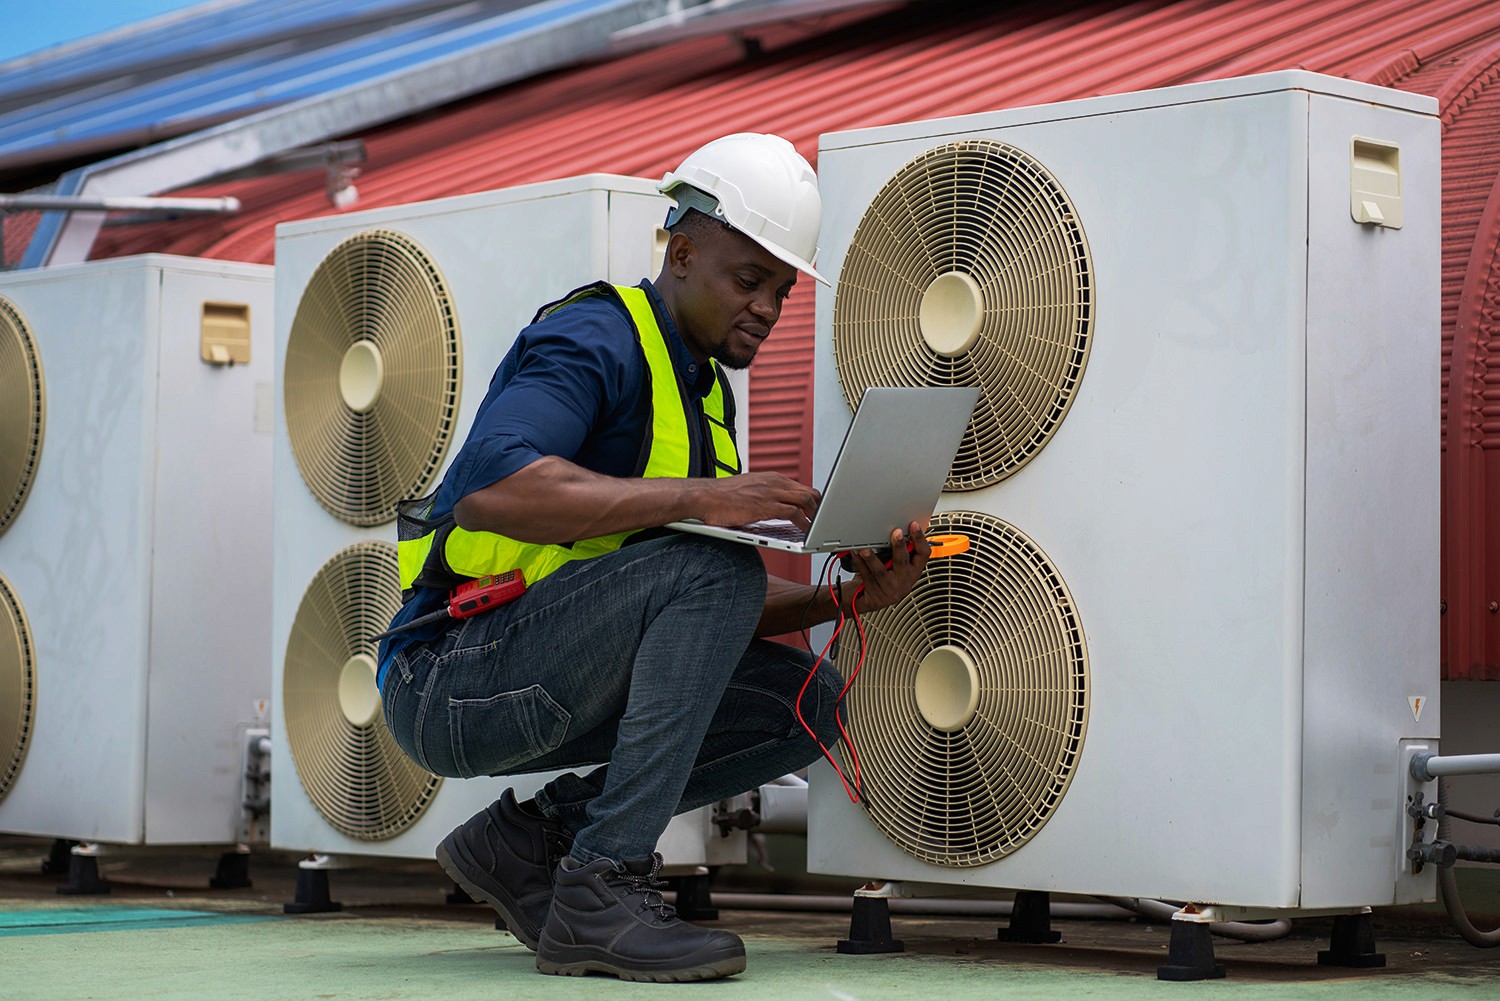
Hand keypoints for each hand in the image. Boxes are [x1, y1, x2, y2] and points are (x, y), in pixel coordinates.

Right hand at [691, 472, 820, 529]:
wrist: (703, 496)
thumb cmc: (720, 497)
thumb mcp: (748, 491)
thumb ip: (764, 496)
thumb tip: (775, 510)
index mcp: (771, 478)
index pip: (800, 487)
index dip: (812, 501)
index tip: (817, 512)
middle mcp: (774, 482)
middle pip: (809, 492)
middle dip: (820, 508)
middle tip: (824, 522)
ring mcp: (771, 493)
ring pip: (806, 501)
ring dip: (817, 516)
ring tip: (820, 529)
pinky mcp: (766, 506)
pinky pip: (794, 514)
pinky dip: (805, 524)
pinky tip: (807, 533)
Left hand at [843, 521, 929, 612]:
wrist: (871, 599)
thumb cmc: (886, 578)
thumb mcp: (899, 566)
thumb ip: (901, 551)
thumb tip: (899, 528)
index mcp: (914, 571)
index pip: (923, 554)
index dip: (920, 539)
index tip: (914, 525)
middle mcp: (904, 581)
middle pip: (902, 562)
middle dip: (899, 546)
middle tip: (896, 533)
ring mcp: (890, 589)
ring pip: (880, 572)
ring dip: (871, 558)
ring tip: (865, 549)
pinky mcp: (875, 594)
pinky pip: (866, 576)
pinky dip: (859, 563)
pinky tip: (855, 554)